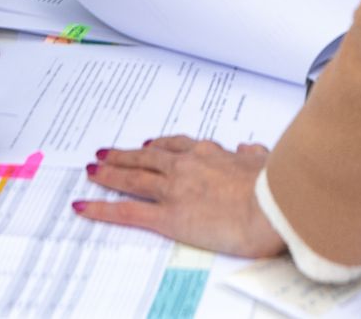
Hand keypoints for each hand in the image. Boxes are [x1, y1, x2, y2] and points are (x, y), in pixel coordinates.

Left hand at [79, 137, 283, 257]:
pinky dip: (101, 208)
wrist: (272, 206)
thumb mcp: (267, 163)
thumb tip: (250, 150)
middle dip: (124, 155)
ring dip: (109, 173)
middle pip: (147, 158)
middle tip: (106, 153)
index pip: (178, 147)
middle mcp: (187, 166)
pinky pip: (126, 211)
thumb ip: (255, 156)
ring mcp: (173, 190)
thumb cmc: (275, 189)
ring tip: (92, 171)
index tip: (149, 144)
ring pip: (132, 178)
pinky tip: (84, 206)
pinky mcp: (166, 216)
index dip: (160, 145)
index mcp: (212, 154)